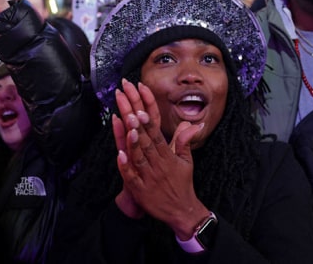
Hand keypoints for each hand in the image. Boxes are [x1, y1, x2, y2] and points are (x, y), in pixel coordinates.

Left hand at [114, 79, 209, 239]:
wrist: (182, 211)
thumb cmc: (182, 184)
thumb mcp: (186, 161)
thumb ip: (184, 141)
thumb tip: (193, 124)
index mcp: (168, 155)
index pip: (157, 131)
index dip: (149, 115)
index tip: (143, 101)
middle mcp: (158, 163)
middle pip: (146, 138)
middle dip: (137, 119)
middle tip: (129, 102)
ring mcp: (149, 176)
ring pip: (139, 154)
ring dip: (133, 138)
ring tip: (126, 121)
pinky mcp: (141, 189)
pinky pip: (132, 176)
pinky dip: (126, 165)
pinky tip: (120, 153)